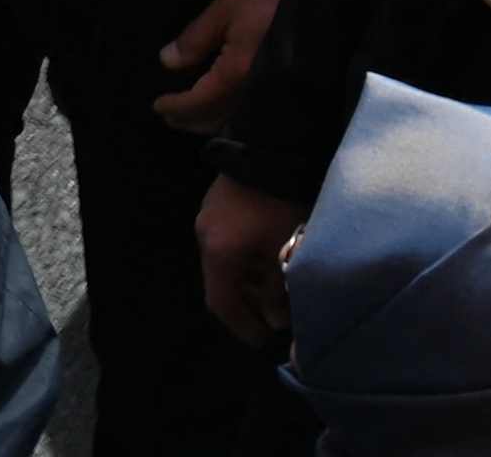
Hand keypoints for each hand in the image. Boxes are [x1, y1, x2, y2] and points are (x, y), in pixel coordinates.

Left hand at [152, 0, 279, 130]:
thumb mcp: (224, 10)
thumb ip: (195, 39)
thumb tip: (167, 62)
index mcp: (237, 72)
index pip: (200, 101)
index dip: (177, 107)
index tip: (158, 106)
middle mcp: (256, 93)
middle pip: (218, 119)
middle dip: (191, 120)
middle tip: (170, 117)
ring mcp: (275, 96)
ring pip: (238, 123)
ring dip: (211, 124)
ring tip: (191, 117)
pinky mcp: (288, 93)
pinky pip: (256, 116)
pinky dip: (234, 119)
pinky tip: (223, 111)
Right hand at [202, 178, 309, 344]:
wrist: (271, 150)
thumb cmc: (281, 207)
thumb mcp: (286, 252)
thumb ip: (279, 290)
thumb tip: (277, 319)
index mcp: (218, 253)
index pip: (221, 303)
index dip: (242, 326)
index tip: (264, 340)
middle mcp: (204, 237)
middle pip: (219, 283)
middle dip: (246, 305)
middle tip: (274, 316)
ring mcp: (206, 217)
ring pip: (222, 263)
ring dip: (246, 282)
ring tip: (275, 289)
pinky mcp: (215, 204)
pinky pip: (224, 244)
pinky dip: (242, 261)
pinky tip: (266, 258)